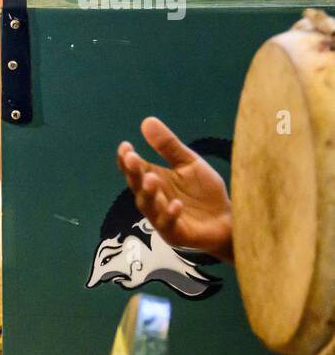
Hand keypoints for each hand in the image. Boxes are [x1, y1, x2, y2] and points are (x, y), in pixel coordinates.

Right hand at [116, 116, 233, 262]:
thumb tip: (147, 121)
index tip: (125, 146)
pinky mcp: (175, 234)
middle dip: (133, 173)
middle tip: (132, 159)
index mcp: (153, 180)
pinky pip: (169, 224)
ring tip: (151, 179)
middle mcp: (153, 199)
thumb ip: (168, 146)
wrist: (228, 220)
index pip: (134, 169)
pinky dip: (170, 215)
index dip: (127, 159)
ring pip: (149, 206)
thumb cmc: (204, 193)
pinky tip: (175, 204)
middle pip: (137, 186)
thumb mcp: (189, 163)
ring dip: (149, 193)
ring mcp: (161, 218)